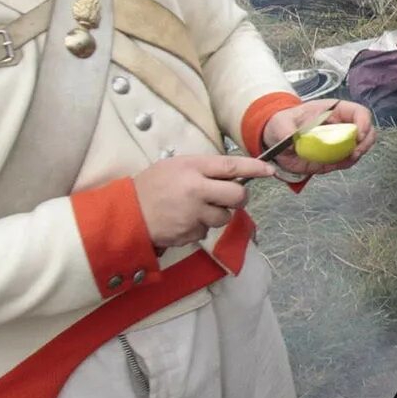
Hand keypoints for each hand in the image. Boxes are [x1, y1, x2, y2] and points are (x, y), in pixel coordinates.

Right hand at [135, 155, 276, 248]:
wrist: (127, 213)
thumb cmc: (152, 186)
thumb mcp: (175, 167)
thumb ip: (203, 170)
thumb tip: (232, 175)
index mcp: (192, 167)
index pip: (231, 165)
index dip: (254, 167)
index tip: (269, 170)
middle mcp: (196, 189)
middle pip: (238, 195)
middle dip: (239, 198)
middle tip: (230, 198)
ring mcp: (194, 213)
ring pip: (225, 217)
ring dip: (217, 215)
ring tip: (195, 209)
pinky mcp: (190, 232)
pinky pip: (206, 230)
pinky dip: (199, 227)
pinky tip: (183, 221)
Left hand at [260, 98, 374, 175]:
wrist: (276, 139)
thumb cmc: (282, 124)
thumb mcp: (280, 124)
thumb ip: (285, 130)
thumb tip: (292, 139)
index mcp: (333, 110)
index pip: (359, 112)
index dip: (364, 123)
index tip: (358, 136)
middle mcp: (341, 125)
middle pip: (367, 131)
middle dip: (365, 143)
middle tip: (353, 153)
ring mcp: (340, 141)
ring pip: (361, 147)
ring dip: (354, 156)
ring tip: (339, 160)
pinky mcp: (335, 156)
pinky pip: (348, 161)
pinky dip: (344, 164)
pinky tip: (332, 164)